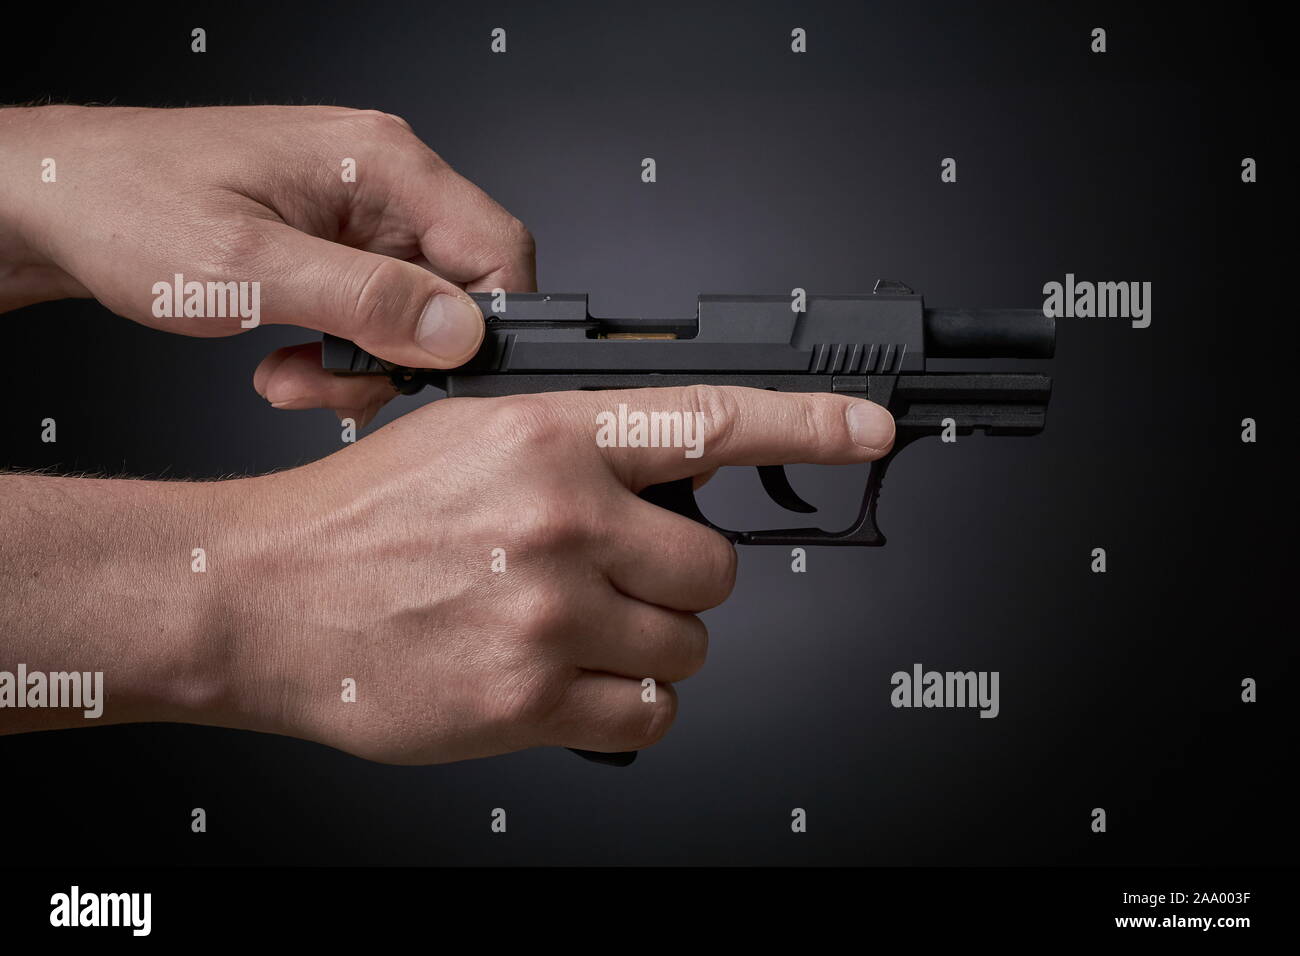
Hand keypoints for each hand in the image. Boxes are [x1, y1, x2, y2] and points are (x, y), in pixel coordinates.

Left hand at [0, 104, 534, 422]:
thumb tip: (459, 330)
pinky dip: (341, 351)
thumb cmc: (126, 206)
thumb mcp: (247, 269)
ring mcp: (362, 212)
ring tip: (294, 376)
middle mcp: (384, 179)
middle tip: (338, 387)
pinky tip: (289, 358)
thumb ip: (363, 299)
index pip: (499, 248)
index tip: (438, 379)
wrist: (58, 200)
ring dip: (364, 363)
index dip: (487, 327)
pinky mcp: (338, 242)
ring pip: (418, 313)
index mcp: (383, 162)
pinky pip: (376, 311)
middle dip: (406, 357)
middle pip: (461, 289)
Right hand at [211, 385, 894, 762]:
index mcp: (546, 434)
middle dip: (681, 579)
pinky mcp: (531, 700)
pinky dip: (627, 703)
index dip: (806, 424)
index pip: (709, 418)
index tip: (870, 428)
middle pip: (715, 567)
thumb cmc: (359, 517)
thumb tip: (682, 469)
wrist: (261, 598)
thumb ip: (582, 447)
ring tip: (571, 629)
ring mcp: (549, 615)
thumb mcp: (470, 436)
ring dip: (648, 645)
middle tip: (617, 578)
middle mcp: (559, 519)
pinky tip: (566, 679)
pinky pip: (651, 714)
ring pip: (689, 647)